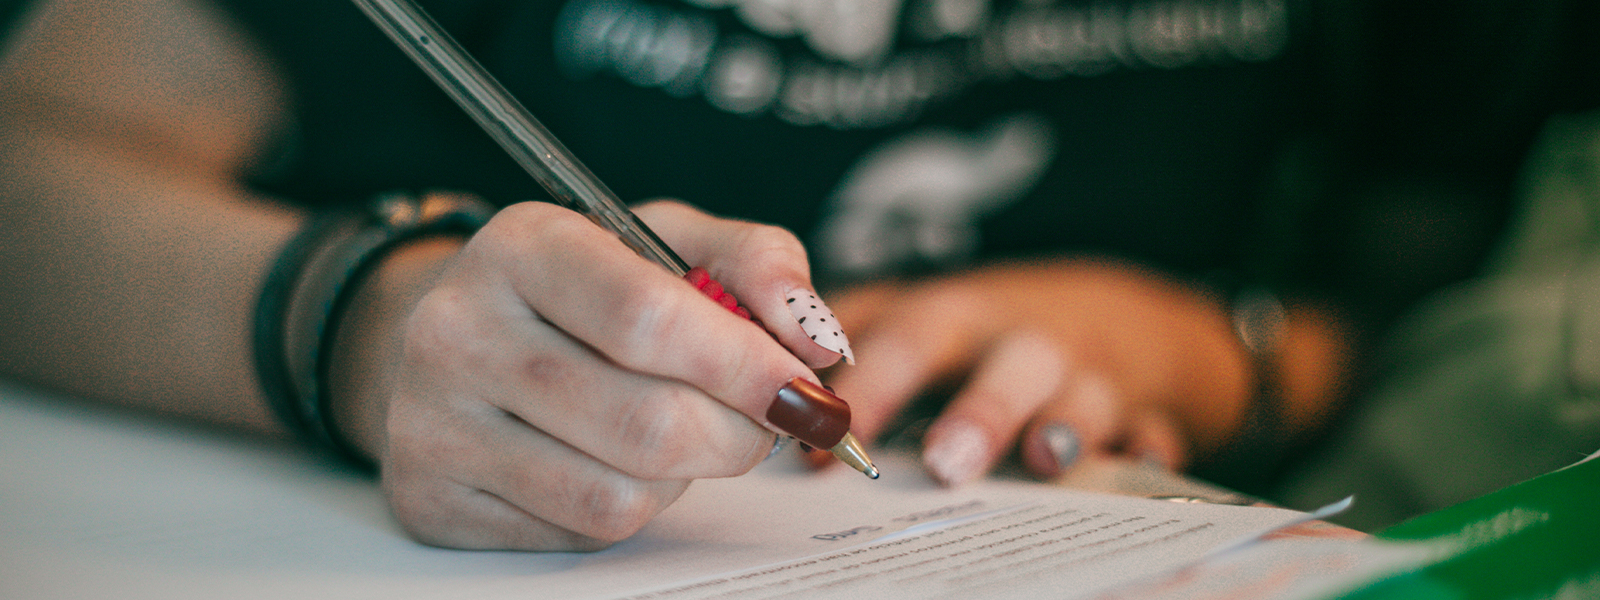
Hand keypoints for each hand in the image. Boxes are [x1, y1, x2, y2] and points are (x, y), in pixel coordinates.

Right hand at [326, 199, 846, 549]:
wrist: (455, 337)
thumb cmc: (579, 291)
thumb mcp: (665, 242)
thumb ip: (756, 264)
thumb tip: (816, 340)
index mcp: (521, 246)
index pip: (648, 316)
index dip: (744, 364)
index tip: (804, 389)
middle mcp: (458, 330)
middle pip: (647, 422)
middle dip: (738, 434)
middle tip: (764, 421)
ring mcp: (434, 423)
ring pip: (619, 494)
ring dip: (685, 476)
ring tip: (676, 429)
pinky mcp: (433, 500)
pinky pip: (580, 532)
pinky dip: (630, 508)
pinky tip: (614, 460)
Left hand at [818, 258, 1256, 485]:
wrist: (1115, 316)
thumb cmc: (986, 328)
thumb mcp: (918, 313)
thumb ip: (848, 340)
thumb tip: (764, 381)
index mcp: (957, 316)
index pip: (904, 339)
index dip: (865, 388)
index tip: (821, 441)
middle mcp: (1022, 340)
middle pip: (1001, 363)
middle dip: (976, 408)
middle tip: (943, 464)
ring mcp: (1089, 375)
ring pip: (1083, 397)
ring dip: (1063, 427)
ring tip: (1043, 463)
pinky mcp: (1145, 410)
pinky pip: (1155, 432)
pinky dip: (1151, 449)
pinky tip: (1142, 464)